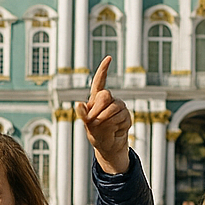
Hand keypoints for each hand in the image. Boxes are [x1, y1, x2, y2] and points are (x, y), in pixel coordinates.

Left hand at [77, 56, 132, 174]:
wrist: (109, 146)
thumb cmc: (96, 133)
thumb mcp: (87, 124)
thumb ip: (83, 114)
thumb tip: (78, 104)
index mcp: (97, 98)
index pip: (100, 81)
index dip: (104, 69)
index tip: (109, 58)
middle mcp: (109, 100)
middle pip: (105, 95)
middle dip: (99, 109)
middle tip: (95, 121)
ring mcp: (119, 107)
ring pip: (114, 108)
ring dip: (106, 120)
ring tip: (104, 127)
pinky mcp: (127, 115)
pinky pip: (121, 117)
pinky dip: (115, 126)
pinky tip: (115, 129)